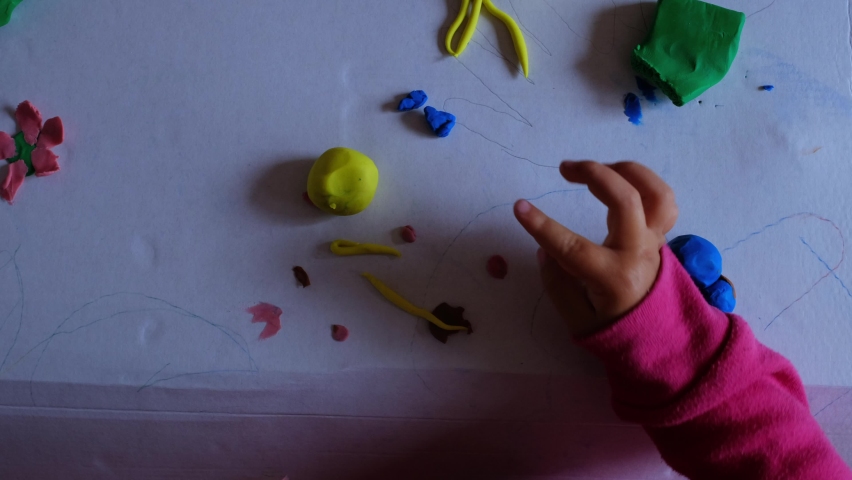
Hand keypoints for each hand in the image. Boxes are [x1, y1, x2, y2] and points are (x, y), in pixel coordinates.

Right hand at [514, 161, 677, 335]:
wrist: (662, 339)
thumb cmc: (615, 330)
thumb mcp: (577, 320)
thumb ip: (557, 284)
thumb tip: (544, 250)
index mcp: (614, 278)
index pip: (573, 247)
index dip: (543, 226)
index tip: (520, 207)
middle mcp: (638, 254)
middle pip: (625, 201)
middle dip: (593, 174)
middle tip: (565, 168)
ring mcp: (655, 242)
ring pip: (654, 193)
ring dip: (625, 171)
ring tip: (597, 168)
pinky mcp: (662, 236)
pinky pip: (663, 200)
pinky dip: (644, 184)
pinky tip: (620, 180)